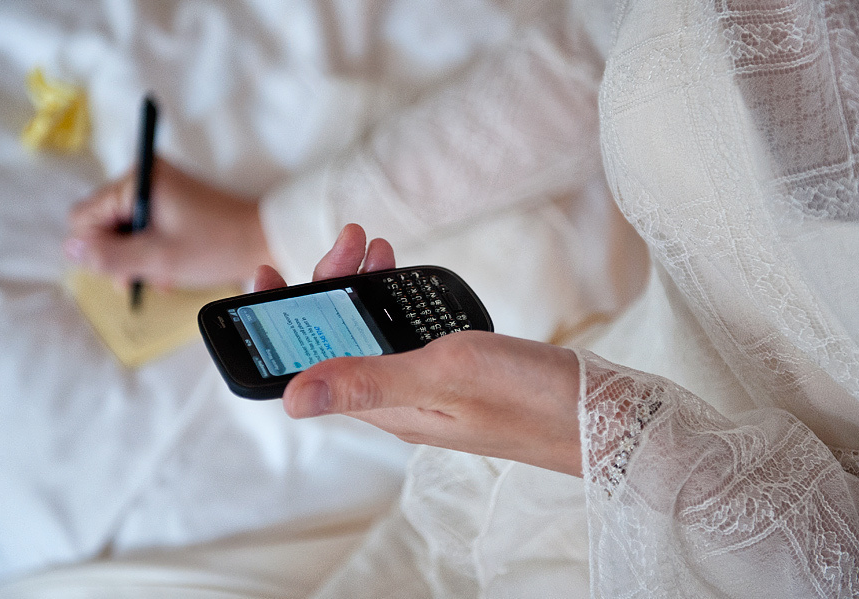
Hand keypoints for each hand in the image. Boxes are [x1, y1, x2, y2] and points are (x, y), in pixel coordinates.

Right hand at [64, 156, 270, 288]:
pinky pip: (145, 229)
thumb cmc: (216, 246)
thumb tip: (70, 250)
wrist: (265, 241)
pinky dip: (152, 251)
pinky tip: (169, 269)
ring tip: (162, 276)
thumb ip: (110, 256)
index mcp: (139, 180)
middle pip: (103, 224)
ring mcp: (159, 190)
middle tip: (143, 278)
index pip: (85, 217)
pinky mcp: (172, 203)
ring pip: (124, 231)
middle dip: (120, 255)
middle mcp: (146, 178)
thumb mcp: (158, 258)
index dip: (98, 248)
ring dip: (137, 258)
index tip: (125, 267)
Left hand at [255, 224, 582, 475]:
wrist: (603, 419)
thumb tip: (289, 399)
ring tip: (370, 245)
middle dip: (328, 284)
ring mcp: (424, 386)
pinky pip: (402, 333)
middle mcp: (395, 399)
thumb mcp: (444, 379)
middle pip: (337, 340)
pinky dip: (393, 299)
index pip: (306, 368)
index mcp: (383, 407)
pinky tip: (401, 276)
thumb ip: (368, 381)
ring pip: (370, 332)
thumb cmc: (528, 400)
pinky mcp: (452, 374)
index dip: (278, 322)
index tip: (264, 274)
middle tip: (349, 238)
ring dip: (359, 287)